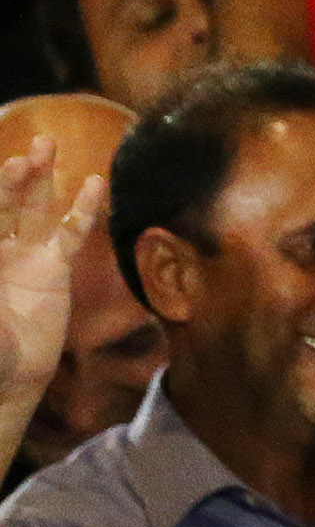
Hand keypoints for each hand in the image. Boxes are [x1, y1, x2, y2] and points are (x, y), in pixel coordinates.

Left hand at [0, 137, 105, 414]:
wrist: (8, 379)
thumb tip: (3, 253)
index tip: (1, 165)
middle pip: (3, 206)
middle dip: (11, 180)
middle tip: (24, 154)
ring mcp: (26, 256)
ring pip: (32, 210)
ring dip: (40, 180)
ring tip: (46, 147)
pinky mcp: (55, 269)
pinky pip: (70, 234)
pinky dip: (82, 210)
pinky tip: (93, 185)